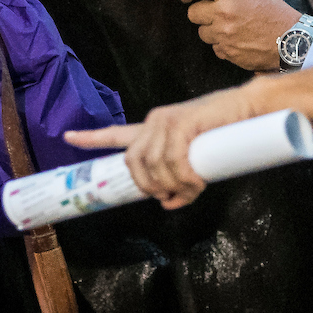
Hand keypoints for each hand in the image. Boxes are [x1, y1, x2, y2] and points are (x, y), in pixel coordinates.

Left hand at [65, 85, 261, 208]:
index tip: (67, 137)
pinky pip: (173, 160)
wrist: (245, 109)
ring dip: (172, 186)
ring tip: (192, 189)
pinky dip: (184, 179)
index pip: (116, 134)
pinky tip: (197, 183)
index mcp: (153, 129)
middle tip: (170, 196)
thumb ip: (177, 178)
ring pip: (154, 165)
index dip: (90, 138)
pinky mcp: (182, 122)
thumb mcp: (195, 160)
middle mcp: (154, 122)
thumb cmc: (221, 135)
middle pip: (134, 163)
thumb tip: (166, 204)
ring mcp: (166, 120)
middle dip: (148, 187)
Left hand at [180, 0, 299, 70]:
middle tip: (212, 13)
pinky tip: (237, 40)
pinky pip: (214, 48)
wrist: (291, 39)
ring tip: (230, 28)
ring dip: (211, 30)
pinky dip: (222, 45)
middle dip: (200, 13)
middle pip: (193, 13)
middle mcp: (224, 13)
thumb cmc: (274, 12)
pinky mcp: (228, 53)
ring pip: (202, 32)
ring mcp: (225, 35)